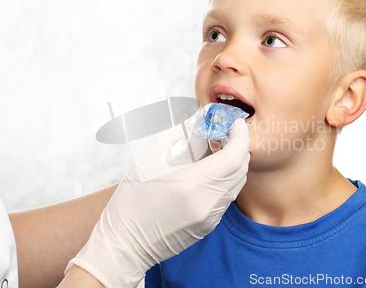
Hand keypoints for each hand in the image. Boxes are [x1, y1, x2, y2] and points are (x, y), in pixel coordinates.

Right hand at [65, 118, 249, 287]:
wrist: (124, 245)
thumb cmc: (131, 201)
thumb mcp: (147, 159)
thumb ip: (175, 134)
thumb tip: (196, 119)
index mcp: (191, 184)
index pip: (234, 156)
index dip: (240, 136)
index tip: (236, 123)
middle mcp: (207, 203)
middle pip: (240, 169)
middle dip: (239, 147)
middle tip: (226, 133)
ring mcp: (211, 217)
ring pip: (237, 184)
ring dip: (233, 164)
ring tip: (218, 150)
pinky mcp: (210, 226)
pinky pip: (227, 197)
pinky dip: (225, 180)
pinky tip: (209, 172)